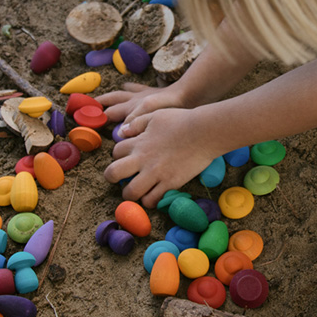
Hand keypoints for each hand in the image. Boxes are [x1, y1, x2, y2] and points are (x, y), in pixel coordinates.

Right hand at [97, 82, 186, 126]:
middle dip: (101, 103)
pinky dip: (130, 87)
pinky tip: (128, 86)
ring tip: (104, 96)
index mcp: (131, 107)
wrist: (187, 94)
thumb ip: (133, 122)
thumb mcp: (149, 115)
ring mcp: (143, 94)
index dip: (98, 117)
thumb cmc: (169, 105)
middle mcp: (134, 99)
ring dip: (112, 95)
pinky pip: (137, 88)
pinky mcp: (152, 92)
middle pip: (113, 100)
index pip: (110, 113)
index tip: (84, 120)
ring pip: (122, 93)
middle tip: (88, 106)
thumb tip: (118, 133)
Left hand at [104, 107, 219, 206]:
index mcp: (139, 142)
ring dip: (130, 193)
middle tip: (122, 178)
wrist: (204, 132)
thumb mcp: (155, 116)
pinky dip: (150, 200)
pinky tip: (154, 194)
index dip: (119, 155)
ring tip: (137, 190)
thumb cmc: (181, 120)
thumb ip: (136, 123)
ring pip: (130, 193)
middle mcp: (142, 160)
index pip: (116, 152)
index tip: (128, 157)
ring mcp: (155, 173)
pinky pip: (152, 200)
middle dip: (113, 177)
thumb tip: (122, 131)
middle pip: (113, 174)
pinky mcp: (170, 184)